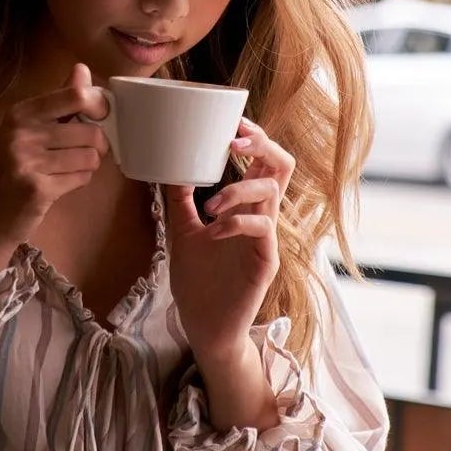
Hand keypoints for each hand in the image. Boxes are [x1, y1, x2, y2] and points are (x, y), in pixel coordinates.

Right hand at [0, 64, 107, 268]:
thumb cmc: (8, 167)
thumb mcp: (26, 128)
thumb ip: (58, 100)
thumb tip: (83, 69)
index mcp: (21, 112)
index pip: (75, 96)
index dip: (99, 105)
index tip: (100, 116)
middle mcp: (22, 133)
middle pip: (90, 131)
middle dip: (97, 144)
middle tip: (84, 150)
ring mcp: (28, 162)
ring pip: (90, 156)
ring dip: (88, 164)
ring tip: (70, 168)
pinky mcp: (38, 190)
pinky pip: (82, 178)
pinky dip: (80, 180)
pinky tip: (62, 182)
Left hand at [164, 117, 294, 367]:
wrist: (203, 327)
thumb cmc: (199, 283)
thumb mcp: (183, 232)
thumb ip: (181, 201)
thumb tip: (169, 167)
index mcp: (245, 209)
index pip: (263, 162)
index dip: (256, 138)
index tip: (234, 123)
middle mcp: (261, 219)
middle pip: (281, 167)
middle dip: (262, 146)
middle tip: (234, 141)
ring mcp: (266, 240)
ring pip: (271, 194)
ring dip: (238, 189)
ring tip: (209, 205)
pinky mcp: (265, 262)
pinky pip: (261, 229)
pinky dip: (235, 222)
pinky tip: (213, 229)